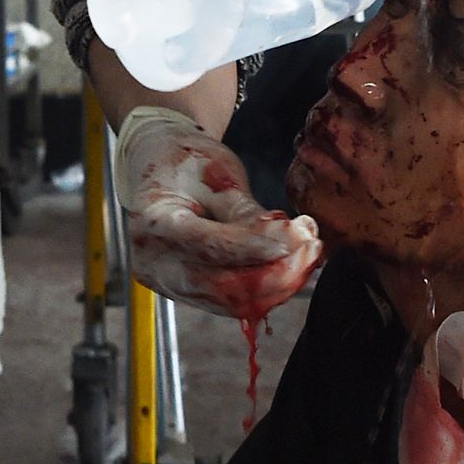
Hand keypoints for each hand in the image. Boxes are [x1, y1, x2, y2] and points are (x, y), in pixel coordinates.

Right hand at [113, 102, 320, 317]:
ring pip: (229, 301)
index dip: (256, 247)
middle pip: (220, 285)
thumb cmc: (189, 163)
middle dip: (273, 274)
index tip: (297, 240)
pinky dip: (262, 288)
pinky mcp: (182, 291)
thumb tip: (292, 241)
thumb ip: (248, 214)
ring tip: (307, 255)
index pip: (209, 245)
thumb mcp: (219, 176)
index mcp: (153, 221)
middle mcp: (152, 260)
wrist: (160, 167)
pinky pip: (227, 300)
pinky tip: (290, 267)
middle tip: (312, 248)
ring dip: (275, 284)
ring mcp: (164, 281)